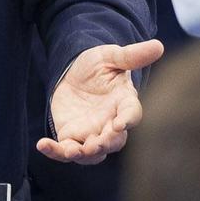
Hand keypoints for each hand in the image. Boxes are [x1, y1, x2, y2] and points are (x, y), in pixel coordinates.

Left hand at [39, 39, 164, 164]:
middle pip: (114, 141)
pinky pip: (65, 151)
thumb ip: (131, 55)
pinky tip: (42, 145)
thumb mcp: (111, 56)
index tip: (120, 124)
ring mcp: (91, 133)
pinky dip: (55, 152)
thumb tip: (158, 45)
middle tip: (96, 144)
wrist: (74, 73)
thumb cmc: (97, 65)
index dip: (128, 121)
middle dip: (105, 144)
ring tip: (72, 151)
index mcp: (124, 103)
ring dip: (84, 155)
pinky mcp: (71, 137)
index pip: (132, 115)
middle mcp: (110, 123)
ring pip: (92, 153)